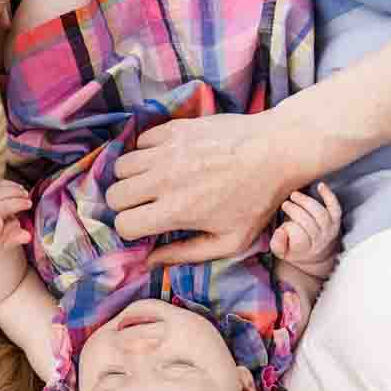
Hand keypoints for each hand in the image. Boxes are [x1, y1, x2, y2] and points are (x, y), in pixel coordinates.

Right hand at [108, 109, 314, 267]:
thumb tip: (151, 262)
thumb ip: (187, 254)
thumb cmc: (257, 200)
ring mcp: (167, 150)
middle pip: (114, 195)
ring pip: (121, 166)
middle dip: (126, 205)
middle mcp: (164, 178)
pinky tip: (165, 160)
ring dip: (131, 178)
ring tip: (152, 183)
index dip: (132, 231)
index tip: (147, 228)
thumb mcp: (230, 241)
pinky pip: (140, 142)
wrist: (277, 150)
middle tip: (146, 206)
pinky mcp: (174, 129)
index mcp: (176, 210)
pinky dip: (146, 153)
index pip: (124, 224)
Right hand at [269, 182, 342, 271]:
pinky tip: (320, 186)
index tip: (282, 220)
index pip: (299, 236)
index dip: (289, 226)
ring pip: (320, 213)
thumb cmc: (295, 250)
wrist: (316, 255)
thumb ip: (277, 243)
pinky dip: (328, 195)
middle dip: (295, 210)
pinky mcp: (336, 220)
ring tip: (294, 195)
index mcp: (307, 249)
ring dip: (307, 202)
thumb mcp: (281, 252)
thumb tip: (280, 231)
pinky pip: (335, 207)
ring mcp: (331, 229)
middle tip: (285, 204)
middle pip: (309, 223)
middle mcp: (321, 240)